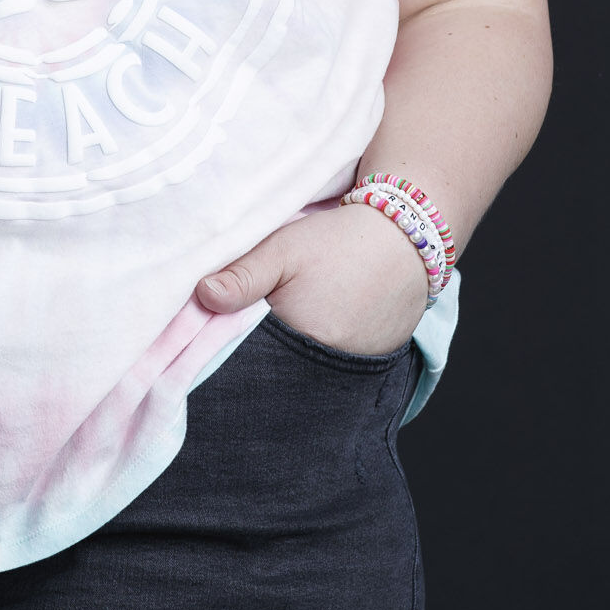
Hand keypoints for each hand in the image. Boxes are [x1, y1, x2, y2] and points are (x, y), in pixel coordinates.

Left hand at [196, 199, 430, 356]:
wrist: (405, 238)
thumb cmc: (338, 242)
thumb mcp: (282, 249)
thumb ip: (241, 274)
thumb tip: (203, 295)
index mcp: (300, 341)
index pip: (248, 360)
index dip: (229, 345)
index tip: (214, 331)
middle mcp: (328, 368)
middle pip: (275, 370)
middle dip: (257, 353)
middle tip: (255, 322)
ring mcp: (352, 370)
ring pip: (302, 371)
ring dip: (288, 355)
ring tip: (290, 322)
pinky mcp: (371, 365)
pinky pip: (331, 369)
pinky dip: (317, 354)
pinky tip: (318, 325)